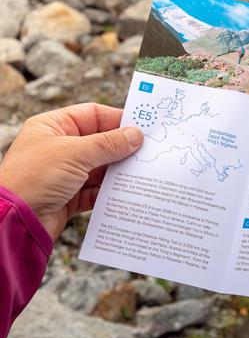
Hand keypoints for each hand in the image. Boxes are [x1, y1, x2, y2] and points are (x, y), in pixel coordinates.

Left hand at [0, 103, 142, 240]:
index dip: (117, 119)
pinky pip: (97, 189)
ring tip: (139, 171)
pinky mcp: (70, 195)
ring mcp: (65, 172)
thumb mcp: (75, 153)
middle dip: (121, 147)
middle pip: (100, 141)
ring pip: (101, 166)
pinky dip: (110, 190)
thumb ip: (109, 143)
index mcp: (54, 127)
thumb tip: (135, 136)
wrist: (13, 222)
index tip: (141, 126)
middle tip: (146, 150)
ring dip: (118, 170)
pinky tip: (125, 191)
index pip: (92, 115)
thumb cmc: (33, 178)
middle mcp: (60, 147)